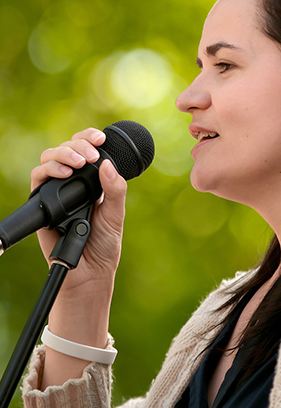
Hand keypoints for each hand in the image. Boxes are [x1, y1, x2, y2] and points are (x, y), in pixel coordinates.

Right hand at [30, 127, 127, 294]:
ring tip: (79, 163)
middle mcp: (73, 182)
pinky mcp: (43, 203)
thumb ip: (115, 190)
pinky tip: (64, 173)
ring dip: (64, 154)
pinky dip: (49, 170)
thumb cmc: (104, 242)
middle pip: (67, 148)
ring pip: (50, 158)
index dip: (90, 138)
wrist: (89, 270)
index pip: (88, 150)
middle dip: (79, 145)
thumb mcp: (115, 213)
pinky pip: (38, 179)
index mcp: (93, 181)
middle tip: (92, 154)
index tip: (102, 137)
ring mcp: (57, 190)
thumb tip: (107, 164)